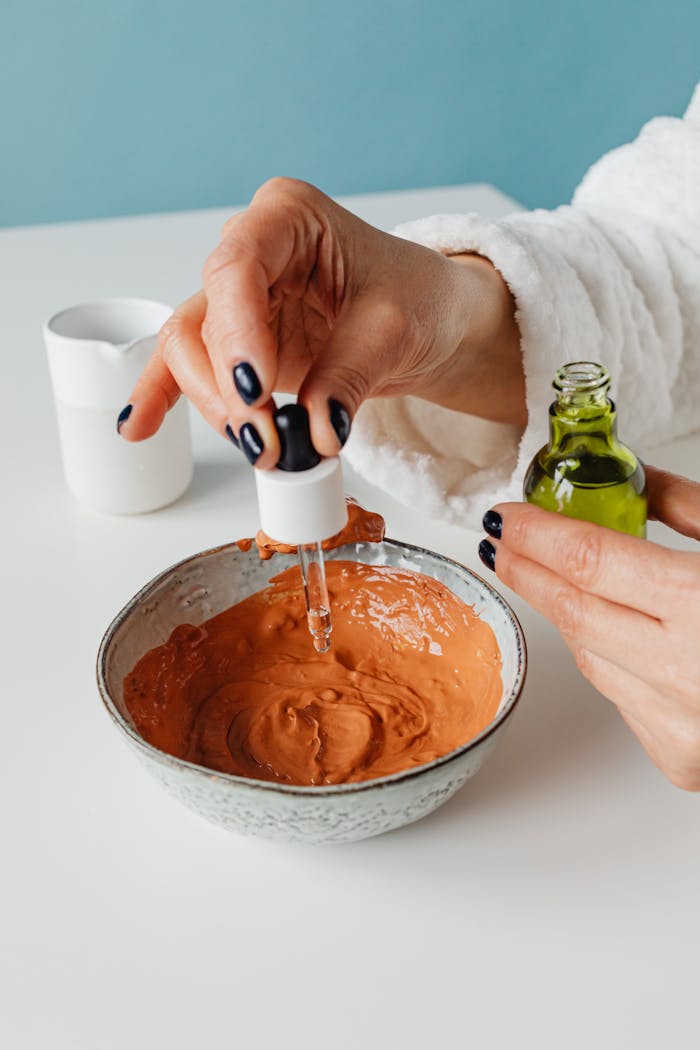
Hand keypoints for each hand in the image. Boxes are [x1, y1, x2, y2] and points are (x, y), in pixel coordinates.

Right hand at [118, 177, 522, 467]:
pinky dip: (164, 396)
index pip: (236, 267)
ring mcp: (241, 301)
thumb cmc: (418, 299)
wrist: (432, 322)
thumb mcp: (395, 332)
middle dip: (226, 388)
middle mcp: (252, 252)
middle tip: (265, 440)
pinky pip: (187, 367)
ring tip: (258, 449)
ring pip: (191, 351)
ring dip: (214, 406)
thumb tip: (317, 434)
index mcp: (288, 219)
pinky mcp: (239, 345)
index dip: (237, 332)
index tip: (257, 390)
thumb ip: (348, 378)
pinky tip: (139, 427)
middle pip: (205, 319)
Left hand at [478, 466, 699, 790]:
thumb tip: (631, 481)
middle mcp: (687, 678)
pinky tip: (624, 633)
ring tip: (560, 577)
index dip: (538, 535)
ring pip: (589, 658)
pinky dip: (612, 658)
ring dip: (571, 613)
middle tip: (506, 542)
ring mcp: (682, 729)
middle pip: (573, 613)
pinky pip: (620, 697)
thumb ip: (689, 508)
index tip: (507, 515)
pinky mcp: (681, 761)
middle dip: (529, 572)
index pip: (590, 562)